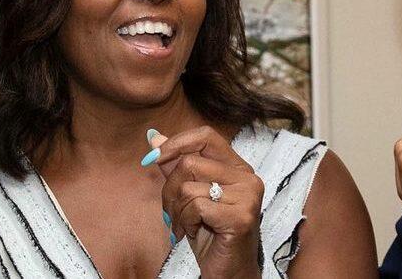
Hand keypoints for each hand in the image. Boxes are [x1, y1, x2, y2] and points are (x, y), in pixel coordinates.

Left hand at [151, 126, 263, 277]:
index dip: (176, 143)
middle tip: (174, 212)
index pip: (206, 136)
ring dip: (178, 211)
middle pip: (190, 162)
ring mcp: (247, 196)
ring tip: (187, 225)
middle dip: (170, 189)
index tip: (154, 158)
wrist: (228, 272)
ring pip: (189, 186)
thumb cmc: (210, 234)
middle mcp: (247, 177)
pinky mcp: (240, 216)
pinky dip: (186, 222)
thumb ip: (174, 165)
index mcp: (238, 168)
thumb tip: (153, 136)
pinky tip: (194, 233)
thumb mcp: (189, 195)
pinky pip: (195, 206)